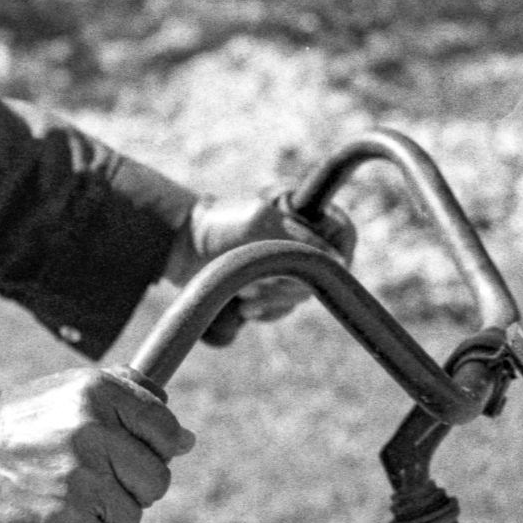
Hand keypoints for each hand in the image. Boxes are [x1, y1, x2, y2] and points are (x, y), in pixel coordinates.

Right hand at [0, 369, 193, 522]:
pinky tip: (54, 521)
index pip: (166, 431)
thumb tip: (185, 442)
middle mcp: (92, 429)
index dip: (152, 451)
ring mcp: (79, 476)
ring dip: (103, 517)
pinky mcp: (64, 519)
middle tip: (89, 481)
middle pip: (156, 480)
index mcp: (98, 391)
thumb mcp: (69, 391)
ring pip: (131, 516)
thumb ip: (129, 402)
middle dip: (129, 489)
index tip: (123, 456)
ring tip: (64, 497)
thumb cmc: (19, 424)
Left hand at [171, 189, 352, 344]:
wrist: (178, 248)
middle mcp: (301, 237)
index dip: (336, 255)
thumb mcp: (259, 224)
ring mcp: (286, 264)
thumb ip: (299, 240)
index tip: (318, 272)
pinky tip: (241, 304)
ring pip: (302, 295)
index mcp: (305, 211)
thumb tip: (338, 263)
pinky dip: (264, 310)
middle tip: (255, 283)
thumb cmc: (217, 225)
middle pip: (324, 274)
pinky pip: (281, 309)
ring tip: (242, 292)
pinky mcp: (269, 287)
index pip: (344, 234)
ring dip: (272, 299)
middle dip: (287, 284)